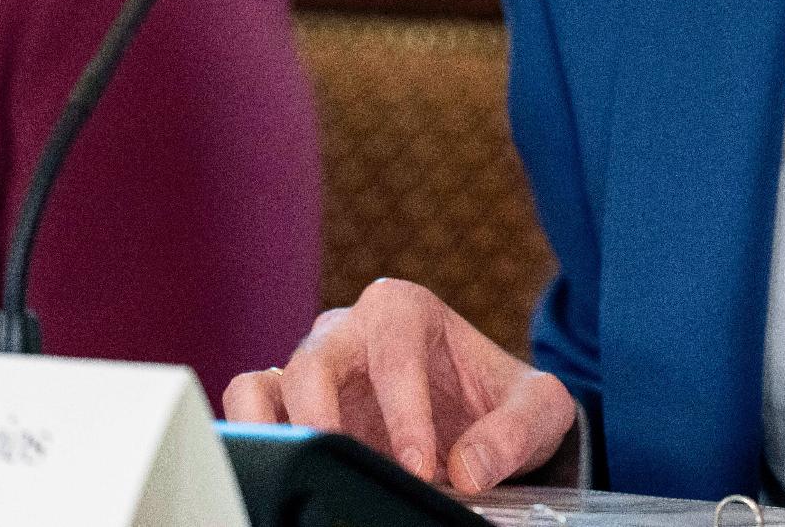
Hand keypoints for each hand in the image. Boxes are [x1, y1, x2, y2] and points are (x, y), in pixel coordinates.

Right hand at [222, 279, 577, 493]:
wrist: (481, 421)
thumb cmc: (503, 404)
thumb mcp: (538, 410)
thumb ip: (514, 433)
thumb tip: (467, 471)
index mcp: (405, 311)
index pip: (394, 353)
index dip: (406, 414)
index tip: (424, 468)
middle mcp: (348, 330)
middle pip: (314, 361)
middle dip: (327, 421)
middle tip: (355, 468)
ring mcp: (311, 367)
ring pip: (261, 383)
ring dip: (278, 432)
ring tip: (311, 471)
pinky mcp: (287, 407)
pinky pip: (246, 410)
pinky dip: (253, 439)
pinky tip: (286, 473)